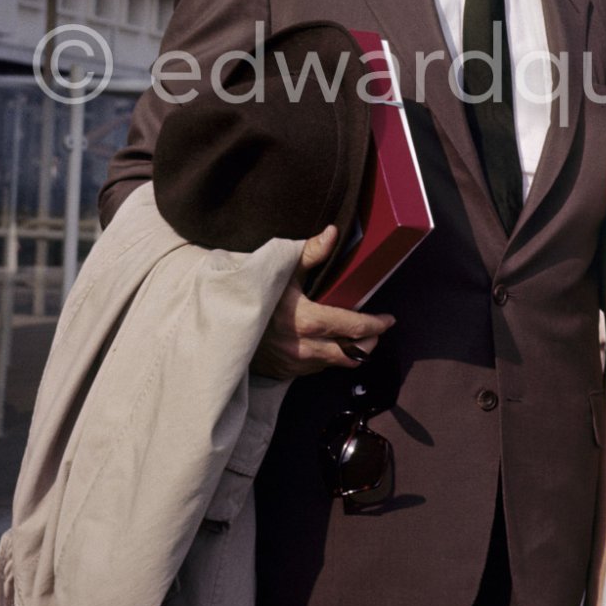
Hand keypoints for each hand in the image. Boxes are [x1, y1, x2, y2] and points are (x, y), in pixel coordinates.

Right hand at [251, 225, 394, 378]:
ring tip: (356, 339)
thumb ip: (310, 253)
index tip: (387, 319)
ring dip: (350, 353)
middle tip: (375, 331)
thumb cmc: (251, 291)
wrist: (218, 322)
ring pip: (334, 364)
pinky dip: (327, 359)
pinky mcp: (283, 372)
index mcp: (306, 320)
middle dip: (369, 343)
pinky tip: (328, 346)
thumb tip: (333, 233)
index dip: (375, 325)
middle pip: (351, 353)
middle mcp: (302, 347)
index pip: (353, 327)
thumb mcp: (280, 268)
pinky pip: (315, 370)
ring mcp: (293, 363)